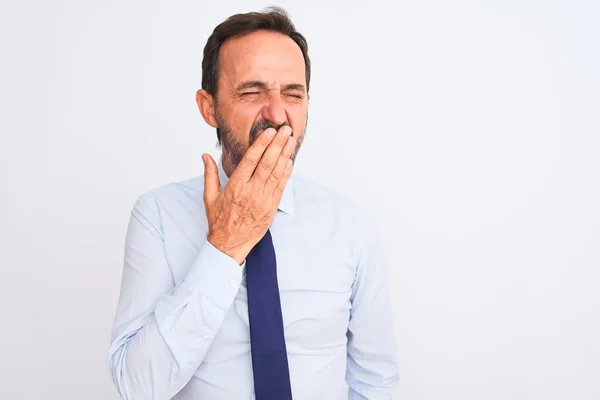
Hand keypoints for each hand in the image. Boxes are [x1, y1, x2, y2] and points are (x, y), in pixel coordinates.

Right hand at [201, 125, 295, 264]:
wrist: (229, 244)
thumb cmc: (219, 220)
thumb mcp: (210, 196)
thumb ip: (210, 174)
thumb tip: (205, 156)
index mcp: (236, 186)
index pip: (251, 160)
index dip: (261, 144)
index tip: (269, 132)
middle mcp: (251, 192)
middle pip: (267, 163)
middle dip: (278, 144)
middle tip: (285, 130)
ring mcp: (263, 200)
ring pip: (277, 173)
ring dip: (285, 155)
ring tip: (291, 141)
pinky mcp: (271, 208)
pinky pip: (281, 187)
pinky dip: (286, 173)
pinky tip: (289, 161)